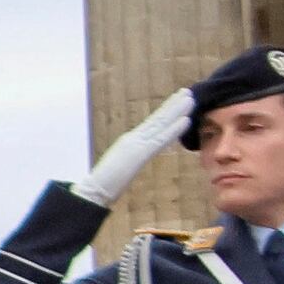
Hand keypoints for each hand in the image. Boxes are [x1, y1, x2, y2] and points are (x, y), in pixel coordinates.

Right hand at [75, 85, 198, 204]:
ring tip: (189, 98)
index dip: (165, 112)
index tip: (176, 101)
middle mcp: (134, 138)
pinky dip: (173, 129)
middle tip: (187, 92)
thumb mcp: (120, 169)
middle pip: (156, 119)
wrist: (93, 191)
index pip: (151, 125)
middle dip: (172, 105)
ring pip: (160, 124)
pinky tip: (186, 120)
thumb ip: (130, 161)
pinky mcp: (140, 153)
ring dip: (176, 110)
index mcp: (130, 142)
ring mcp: (136, 143)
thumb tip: (135, 160)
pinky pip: (160, 139)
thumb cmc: (104, 184)